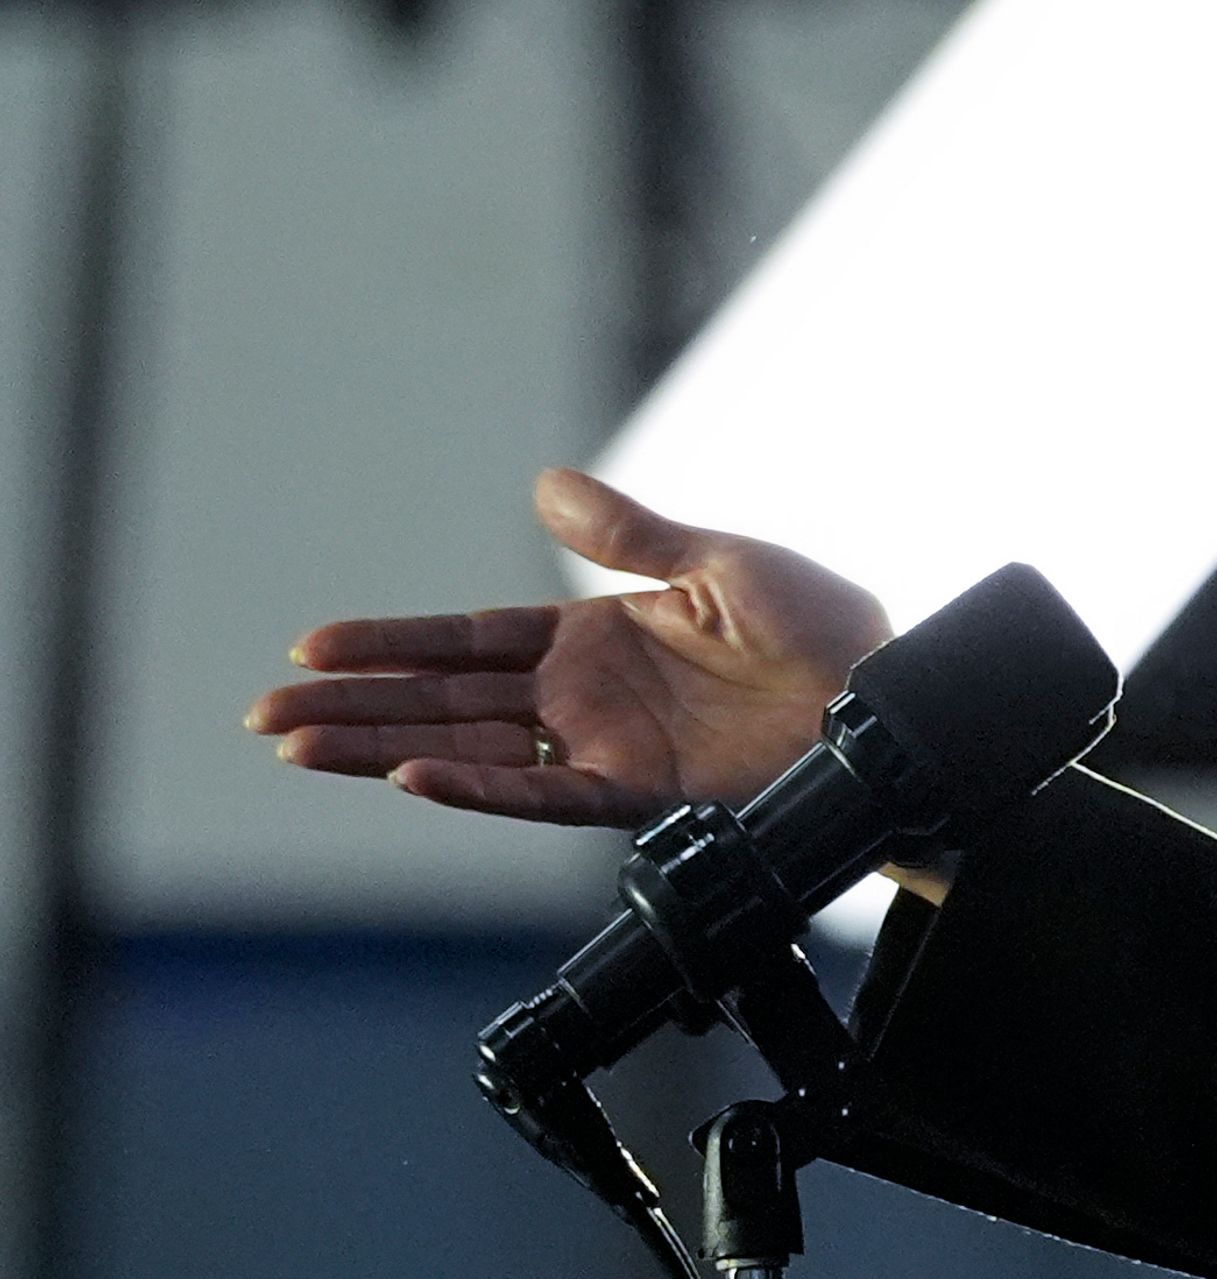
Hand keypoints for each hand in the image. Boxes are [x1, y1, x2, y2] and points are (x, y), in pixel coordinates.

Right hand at [246, 468, 893, 829]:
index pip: (467, 641)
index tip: (312, 648)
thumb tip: (545, 484)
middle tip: (266, 718)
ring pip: (473, 752)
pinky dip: (482, 788)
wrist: (887, 689)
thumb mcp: (719, 563)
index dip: (391, 643)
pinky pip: (547, 794)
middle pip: (446, 701)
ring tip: (304, 750)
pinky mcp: (644, 792)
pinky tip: (417, 776)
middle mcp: (586, 696)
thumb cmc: (821, 621)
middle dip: (356, 708)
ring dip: (388, 750)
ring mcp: (607, 746)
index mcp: (595, 636)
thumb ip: (629, 535)